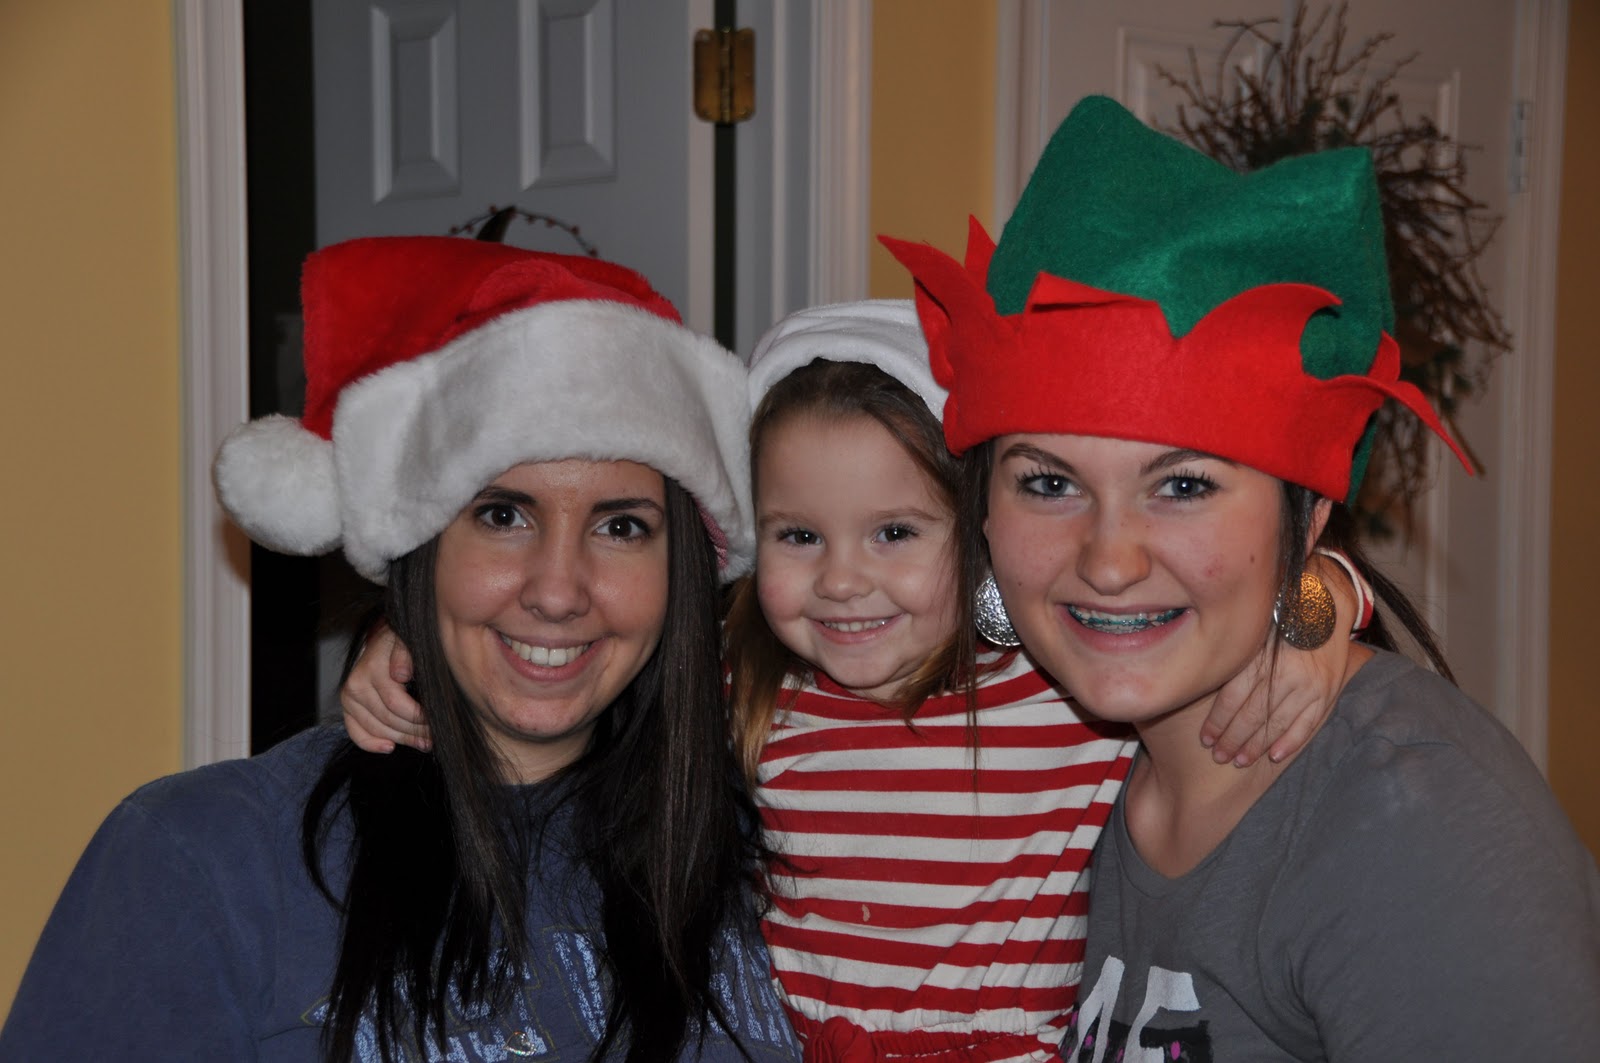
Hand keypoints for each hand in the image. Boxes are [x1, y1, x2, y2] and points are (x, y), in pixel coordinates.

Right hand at [340, 623, 429, 751]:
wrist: (384, 641)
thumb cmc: (401, 644)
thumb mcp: (407, 642)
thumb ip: (405, 656)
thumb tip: (401, 675)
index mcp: (372, 670)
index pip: (396, 704)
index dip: (418, 717)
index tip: (437, 722)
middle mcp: (356, 685)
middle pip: (388, 720)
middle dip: (414, 731)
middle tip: (435, 736)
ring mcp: (350, 698)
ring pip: (377, 729)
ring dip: (401, 739)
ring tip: (423, 743)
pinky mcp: (348, 708)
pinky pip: (356, 732)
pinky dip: (372, 744)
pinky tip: (390, 747)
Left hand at [1201, 552, 1358, 764]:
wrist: (1324, 602)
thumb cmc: (1278, 614)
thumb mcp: (1250, 629)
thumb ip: (1233, 657)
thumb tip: (1202, 682)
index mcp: (1259, 656)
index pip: (1232, 699)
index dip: (1217, 722)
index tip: (1205, 739)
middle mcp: (1284, 673)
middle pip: (1251, 716)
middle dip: (1232, 740)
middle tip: (1218, 756)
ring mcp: (1308, 685)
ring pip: (1276, 724)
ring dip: (1256, 746)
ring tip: (1239, 760)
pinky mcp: (1327, 691)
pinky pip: (1308, 723)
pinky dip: (1291, 742)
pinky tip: (1275, 756)